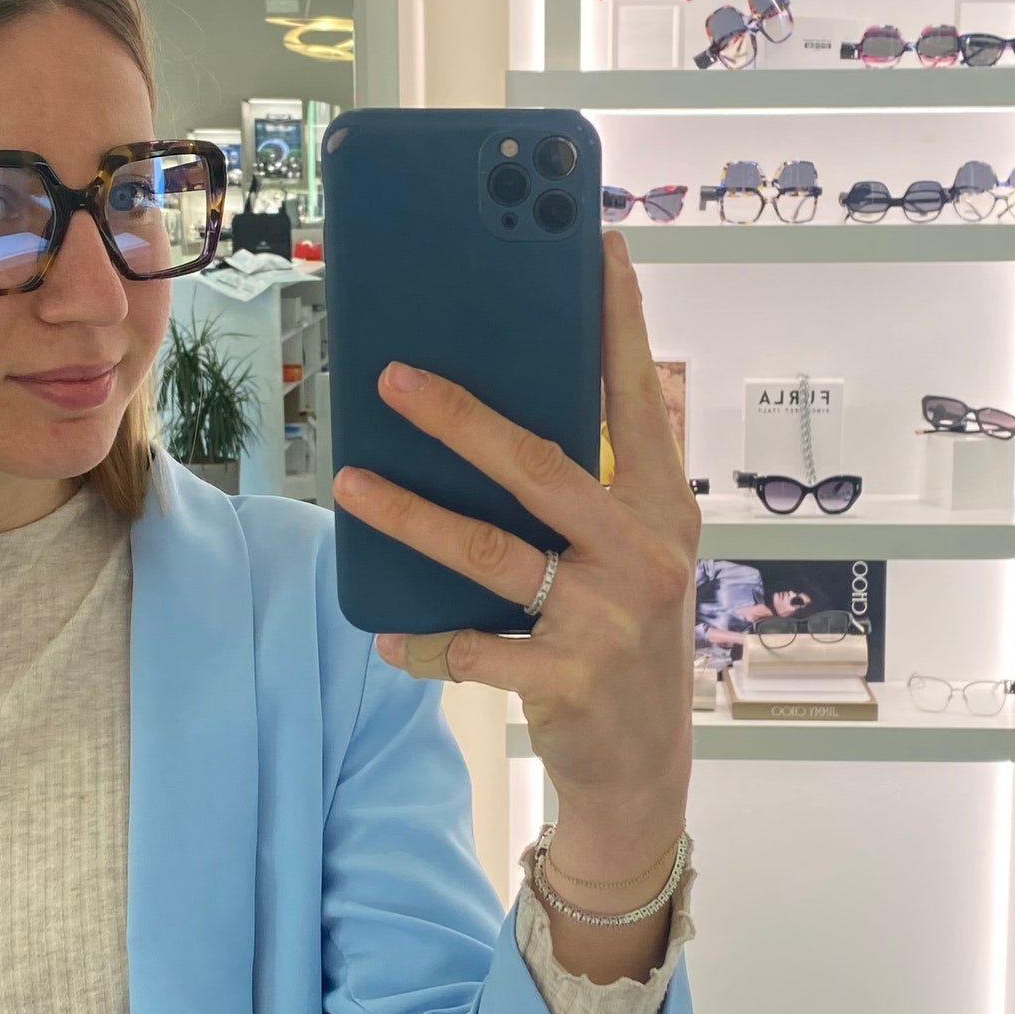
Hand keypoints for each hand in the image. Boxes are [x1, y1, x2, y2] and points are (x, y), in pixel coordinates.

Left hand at [332, 232, 699, 860]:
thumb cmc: (627, 640)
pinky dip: (423, 642)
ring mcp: (608, 617)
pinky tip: (385, 635)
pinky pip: (472, 648)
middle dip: (460, 416)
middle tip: (391, 375)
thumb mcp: (634, 555)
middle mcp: (644, 552)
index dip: (617, 320)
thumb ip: (591, 491)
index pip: (636, 396)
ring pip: (490, 551)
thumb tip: (501, 416)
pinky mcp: (568, 678)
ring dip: (410, 516)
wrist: (644, 768)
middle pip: (539, 466)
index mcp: (664, 507)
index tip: (599, 245)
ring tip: (349, 483)